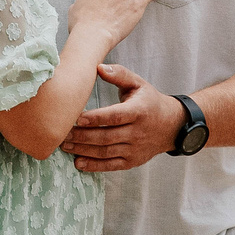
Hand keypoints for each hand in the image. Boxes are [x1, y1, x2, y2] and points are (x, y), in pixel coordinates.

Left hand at [60, 63, 185, 172]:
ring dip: (84, 150)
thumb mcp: (138, 84)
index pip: (115, 116)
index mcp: (139, 111)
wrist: (171, 126)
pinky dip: (94, 166)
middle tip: (62, 133)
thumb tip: (98, 67)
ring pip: (106, 152)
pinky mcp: (132, 161)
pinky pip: (111, 166)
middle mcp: (137, 132)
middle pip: (107, 137)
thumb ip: (119, 75)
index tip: (77, 118)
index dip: (96, 118)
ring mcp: (135, 149)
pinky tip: (78, 162)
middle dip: (82, 136)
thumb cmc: (149, 101)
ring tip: (65, 145)